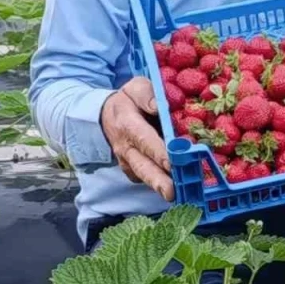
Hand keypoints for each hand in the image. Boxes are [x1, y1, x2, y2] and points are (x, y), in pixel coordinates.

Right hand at [100, 77, 174, 200]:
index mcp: (128, 125)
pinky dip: (159, 184)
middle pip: (143, 167)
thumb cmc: (128, 100)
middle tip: (171, 193)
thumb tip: (160, 107)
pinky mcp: (132, 170)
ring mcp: (127, 162)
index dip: (158, 152)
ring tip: (178, 196)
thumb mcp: (136, 88)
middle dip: (158, 181)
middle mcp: (126, 147)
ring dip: (160, 187)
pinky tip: (177, 188)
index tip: (171, 163)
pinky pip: (144, 179)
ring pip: (144, 177)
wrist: (106, 115)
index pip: (145, 140)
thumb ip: (148, 95)